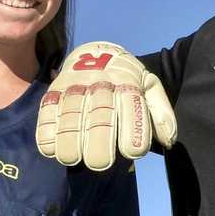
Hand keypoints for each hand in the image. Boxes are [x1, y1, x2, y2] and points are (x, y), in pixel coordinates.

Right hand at [35, 42, 176, 170]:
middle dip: (99, 140)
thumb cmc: (126, 79)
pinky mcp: (53, 91)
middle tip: (100, 163)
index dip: (133, 130)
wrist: (96, 52)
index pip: (132, 106)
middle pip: (99, 114)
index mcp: (128, 83)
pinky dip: (46, 131)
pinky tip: (51, 149)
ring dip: (69, 139)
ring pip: (70, 114)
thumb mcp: (149, 86)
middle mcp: (101, 83)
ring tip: (72, 159)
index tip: (133, 152)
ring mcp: (74, 86)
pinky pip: (46, 111)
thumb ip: (160, 112)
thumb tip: (168, 141)